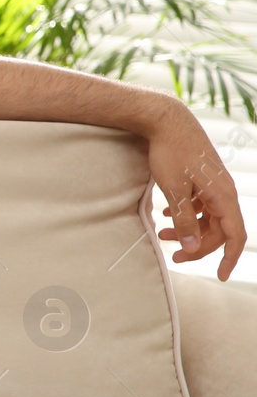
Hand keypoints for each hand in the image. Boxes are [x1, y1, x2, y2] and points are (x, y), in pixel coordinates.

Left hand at [147, 109, 246, 281]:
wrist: (166, 120)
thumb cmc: (170, 153)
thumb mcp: (173, 190)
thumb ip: (183, 220)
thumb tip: (192, 247)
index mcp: (223, 196)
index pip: (234, 235)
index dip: (228, 258)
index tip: (220, 276)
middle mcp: (224, 191)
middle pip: (218, 229)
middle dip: (197, 246)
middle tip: (173, 256)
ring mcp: (214, 184)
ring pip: (208, 217)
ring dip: (188, 229)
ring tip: (163, 234)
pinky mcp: (203, 178)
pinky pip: (200, 204)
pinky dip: (186, 214)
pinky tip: (165, 216)